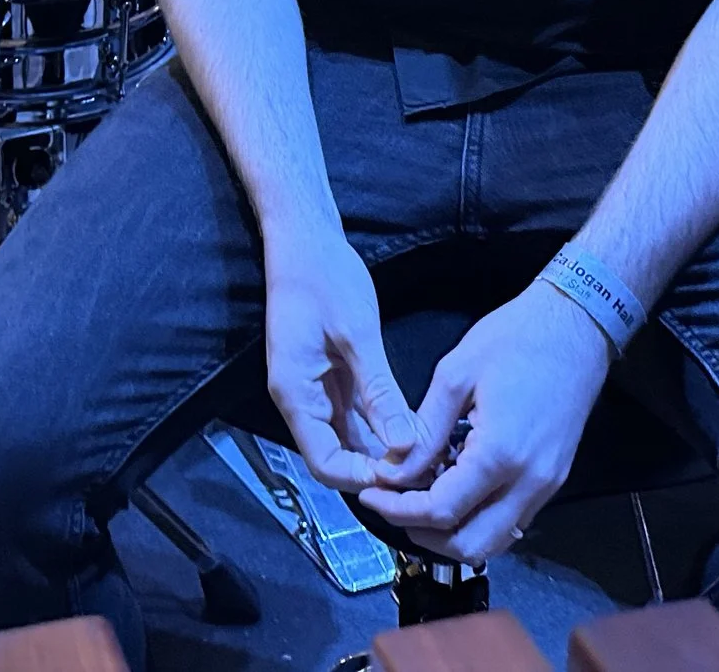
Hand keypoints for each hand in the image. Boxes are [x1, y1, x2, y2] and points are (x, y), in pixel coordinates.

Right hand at [262, 230, 421, 492]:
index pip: (324, 464)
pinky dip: (378, 427)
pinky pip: (352, 416)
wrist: (304, 241)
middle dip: (377, 469)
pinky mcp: (328, 378)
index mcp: (295, 393)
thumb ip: (379, 393)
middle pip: (335, 458)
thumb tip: (404, 444)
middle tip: (422, 469)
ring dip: (380, 451)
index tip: (403, 473)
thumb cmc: (323, 277)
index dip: (363, 477)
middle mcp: (300, 399)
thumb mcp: (357, 335)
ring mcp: (313, 389)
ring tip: (423, 455)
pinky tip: (409, 429)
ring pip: (347, 440)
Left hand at [359, 283, 612, 562]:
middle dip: (423, 535)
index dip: (398, 510)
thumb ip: (423, 431)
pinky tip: (454, 486)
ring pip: (494, 540)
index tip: (371, 495)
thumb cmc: (516, 338)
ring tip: (419, 498)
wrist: (575, 326)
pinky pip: (511, 519)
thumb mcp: (455, 375)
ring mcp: (546, 484)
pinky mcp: (552, 478)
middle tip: (392, 505)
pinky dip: (477, 516)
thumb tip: (393, 470)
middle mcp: (528, 481)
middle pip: (470, 546)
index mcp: (499, 454)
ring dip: (452, 532)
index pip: (441, 511)